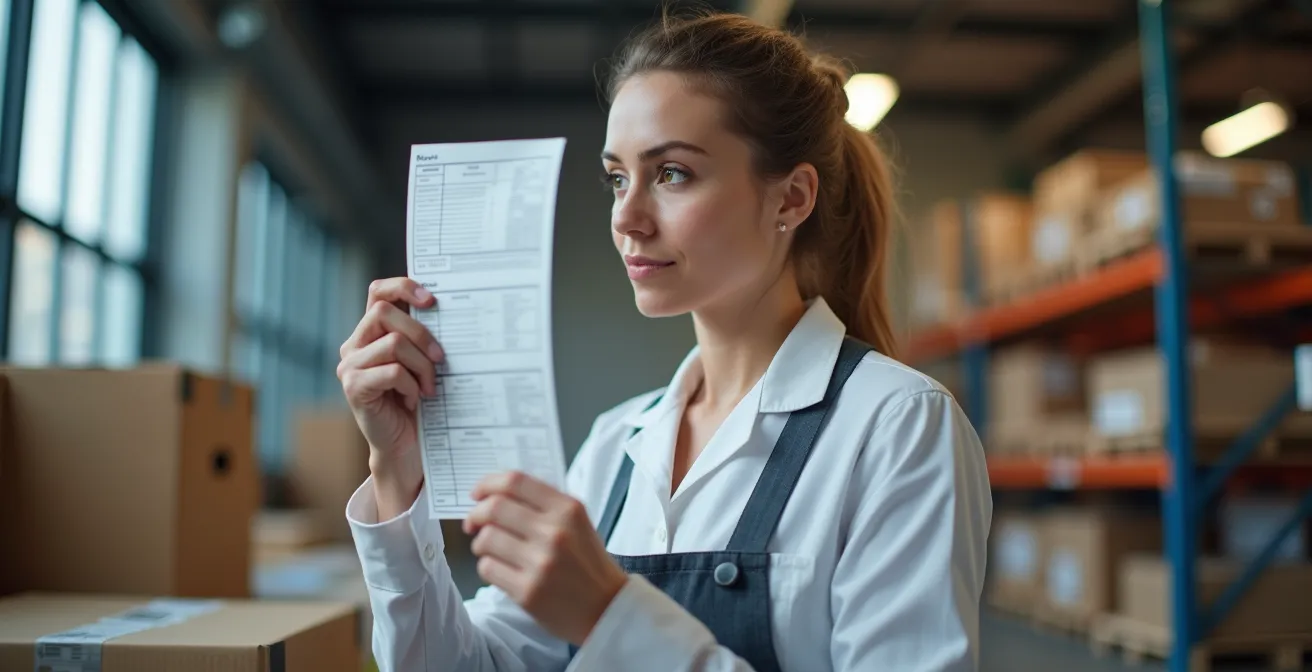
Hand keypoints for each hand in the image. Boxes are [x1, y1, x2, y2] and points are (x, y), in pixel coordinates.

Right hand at [338, 277, 444, 515]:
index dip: (403, 287)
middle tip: (441, 359)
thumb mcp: (420, 361)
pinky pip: (391, 372)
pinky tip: (415, 400)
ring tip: (429, 387)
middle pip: (384, 313)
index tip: (432, 301)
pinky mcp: (354, 387)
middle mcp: (354, 344)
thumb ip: (420, 337)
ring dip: (421, 365)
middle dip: (421, 333)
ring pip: (393, 343)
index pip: (377, 292)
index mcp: (370, 332)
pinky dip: (411, 385)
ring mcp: (349, 366)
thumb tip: (447, 310)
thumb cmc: (417, 400)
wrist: (404, 444)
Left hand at [463, 471, 627, 644]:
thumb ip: (544, 505)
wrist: (608, 610)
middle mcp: (555, 532)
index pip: (515, 482)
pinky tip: (502, 571)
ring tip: (493, 551)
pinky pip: (488, 569)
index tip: (478, 494)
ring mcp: (540, 563)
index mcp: (568, 510)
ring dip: (481, 544)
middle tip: (473, 524)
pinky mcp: (528, 592)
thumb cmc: (589, 565)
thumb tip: (496, 495)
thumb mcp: (578, 523)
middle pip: (493, 508)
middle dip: (475, 515)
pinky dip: (488, 567)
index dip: (488, 484)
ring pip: (486, 539)